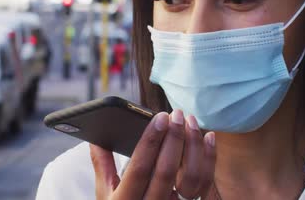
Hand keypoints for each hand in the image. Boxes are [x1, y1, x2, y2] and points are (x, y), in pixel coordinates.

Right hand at [90, 110, 216, 199]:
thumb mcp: (105, 195)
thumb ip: (102, 166)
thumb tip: (95, 138)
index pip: (140, 169)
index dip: (151, 142)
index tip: (160, 117)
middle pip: (167, 171)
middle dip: (173, 138)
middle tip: (175, 114)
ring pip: (191, 177)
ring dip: (194, 146)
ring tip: (190, 122)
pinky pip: (205, 182)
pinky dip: (209, 158)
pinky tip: (208, 136)